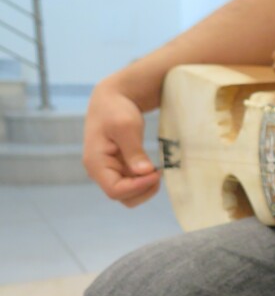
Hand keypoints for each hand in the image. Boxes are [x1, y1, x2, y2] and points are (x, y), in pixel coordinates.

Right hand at [82, 80, 160, 206]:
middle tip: (158, 173)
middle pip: (122, 197)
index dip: (137, 187)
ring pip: (129, 194)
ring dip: (145, 188)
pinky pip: (133, 184)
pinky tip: (154, 168)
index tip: (155, 173)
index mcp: (95, 163)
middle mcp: (100, 171)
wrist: (114, 99)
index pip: (115, 190)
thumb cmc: (117, 109)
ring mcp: (110, 171)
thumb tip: (144, 172)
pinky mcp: (120, 168)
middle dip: (143, 190)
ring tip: (157, 171)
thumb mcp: (126, 126)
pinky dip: (145, 181)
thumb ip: (134, 151)